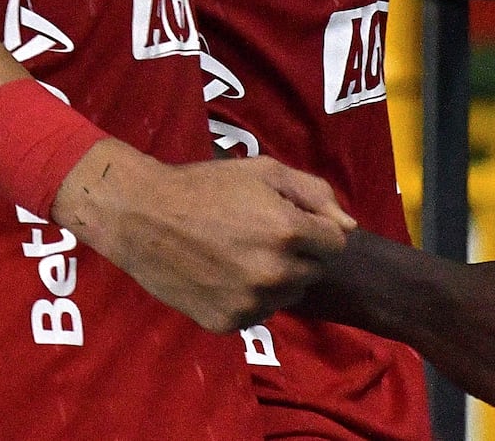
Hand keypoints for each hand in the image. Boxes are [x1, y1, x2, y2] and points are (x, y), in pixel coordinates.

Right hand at [52, 140, 355, 331]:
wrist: (145, 217)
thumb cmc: (207, 186)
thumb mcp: (264, 171)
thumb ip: (315, 193)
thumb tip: (349, 227)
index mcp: (289, 231)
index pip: (335, 243)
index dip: (314, 228)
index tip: (287, 218)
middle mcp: (276, 273)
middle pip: (312, 271)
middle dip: (296, 253)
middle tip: (257, 232)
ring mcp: (252, 303)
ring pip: (287, 295)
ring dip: (275, 277)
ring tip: (238, 251)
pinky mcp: (229, 324)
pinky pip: (257, 313)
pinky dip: (248, 297)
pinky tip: (222, 273)